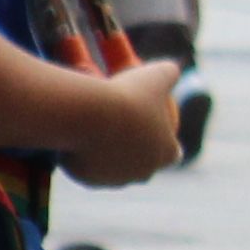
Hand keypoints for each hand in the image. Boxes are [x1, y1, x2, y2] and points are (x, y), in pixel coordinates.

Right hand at [59, 55, 191, 192]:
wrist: (88, 116)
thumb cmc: (127, 96)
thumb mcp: (155, 75)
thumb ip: (169, 73)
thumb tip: (172, 69)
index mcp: (166, 153)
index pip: (173, 153)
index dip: (166, 144)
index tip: (156, 132)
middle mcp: (145, 172)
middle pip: (144, 168)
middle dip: (136, 157)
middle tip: (123, 135)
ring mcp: (117, 180)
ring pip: (112, 171)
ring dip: (107, 158)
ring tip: (96, 137)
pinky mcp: (90, 181)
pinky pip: (86, 170)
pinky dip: (82, 158)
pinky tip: (76, 140)